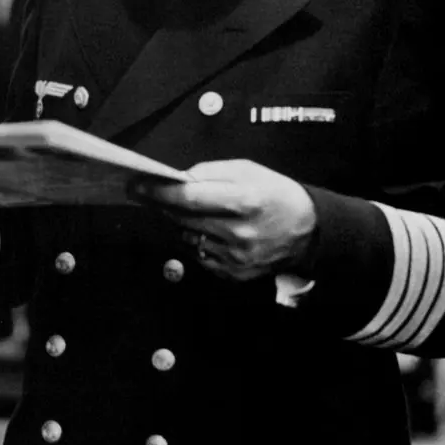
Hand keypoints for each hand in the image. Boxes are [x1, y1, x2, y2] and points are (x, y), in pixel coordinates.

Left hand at [134, 160, 317, 280]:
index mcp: (244, 200)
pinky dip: (198, 240)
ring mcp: (236, 257)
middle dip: (164, 204)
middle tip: (152, 193)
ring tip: (199, 211)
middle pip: (184, 218)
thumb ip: (210, 172)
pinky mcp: (234, 274)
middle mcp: (239, 232)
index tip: (137, 185)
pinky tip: (213, 230)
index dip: (158, 191)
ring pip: (188, 236)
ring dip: (183, 222)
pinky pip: (199, 254)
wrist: (307, 231)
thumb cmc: (275, 193)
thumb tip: (178, 179)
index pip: (189, 197)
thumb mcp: (247, 170)